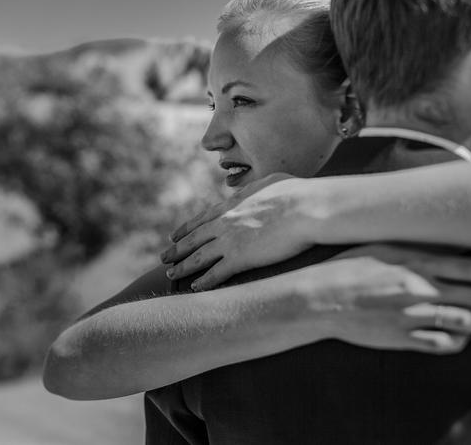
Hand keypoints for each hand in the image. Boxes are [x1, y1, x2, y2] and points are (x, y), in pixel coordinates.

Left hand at [161, 173, 311, 288]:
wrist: (307, 208)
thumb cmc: (298, 193)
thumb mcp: (271, 182)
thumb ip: (257, 189)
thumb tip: (255, 191)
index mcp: (233, 204)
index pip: (203, 218)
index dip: (187, 228)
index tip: (174, 235)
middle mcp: (226, 222)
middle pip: (194, 238)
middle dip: (177, 249)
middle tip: (163, 258)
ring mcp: (231, 240)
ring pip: (199, 257)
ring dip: (183, 267)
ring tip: (170, 276)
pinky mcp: (241, 258)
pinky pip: (216, 273)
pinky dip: (204, 282)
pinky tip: (195, 289)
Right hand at [295, 244, 470, 353]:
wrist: (320, 297)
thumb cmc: (350, 265)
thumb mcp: (386, 245)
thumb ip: (419, 245)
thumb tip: (450, 241)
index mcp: (419, 262)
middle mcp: (421, 289)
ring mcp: (413, 316)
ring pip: (465, 323)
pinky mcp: (402, 338)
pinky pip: (438, 344)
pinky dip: (458, 344)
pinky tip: (470, 343)